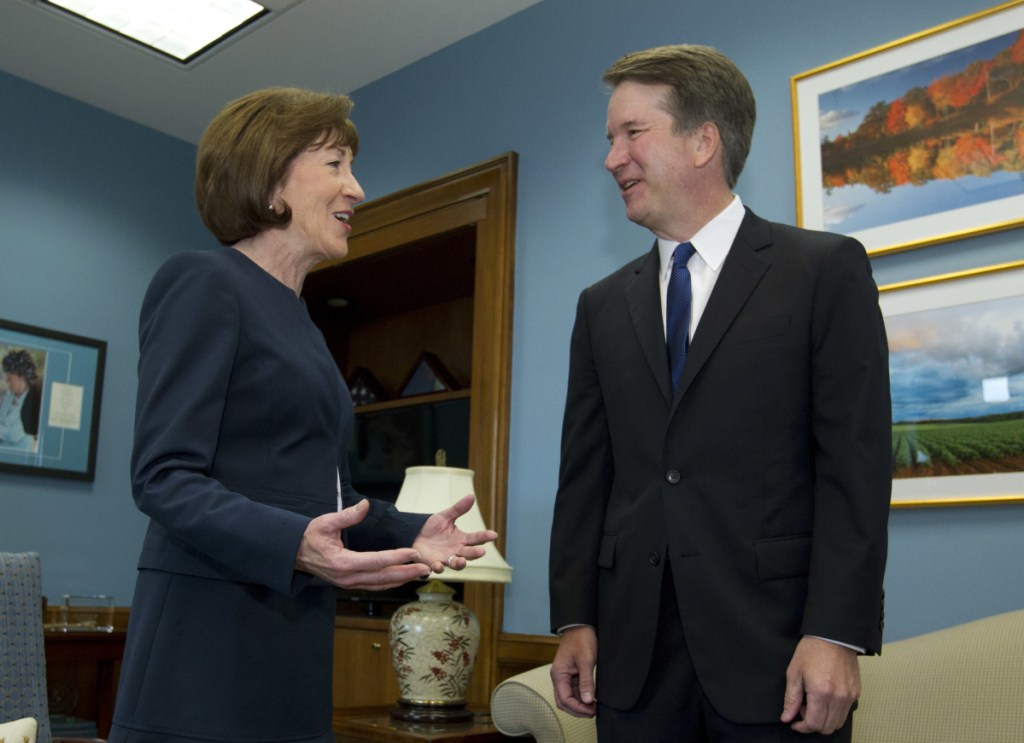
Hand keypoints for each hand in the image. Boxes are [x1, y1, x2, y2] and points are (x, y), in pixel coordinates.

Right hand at [295, 500, 429, 589]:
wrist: (294, 553)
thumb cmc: (310, 536)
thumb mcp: (326, 522)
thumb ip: (347, 515)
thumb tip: (365, 505)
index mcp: (342, 562)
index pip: (376, 561)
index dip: (397, 557)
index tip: (414, 552)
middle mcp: (347, 577)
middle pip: (383, 577)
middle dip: (406, 572)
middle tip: (425, 567)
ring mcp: (349, 583)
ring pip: (380, 584)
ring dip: (401, 579)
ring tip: (420, 572)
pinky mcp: (350, 584)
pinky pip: (374, 585)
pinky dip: (391, 582)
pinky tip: (403, 577)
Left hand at [411, 493, 497, 573]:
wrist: (415, 535)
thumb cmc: (432, 527)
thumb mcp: (445, 516)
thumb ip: (458, 509)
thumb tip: (471, 496)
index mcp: (461, 539)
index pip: (476, 538)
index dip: (485, 537)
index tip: (493, 534)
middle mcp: (456, 550)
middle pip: (469, 554)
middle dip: (475, 553)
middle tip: (481, 552)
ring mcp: (446, 558)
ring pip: (456, 564)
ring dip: (459, 564)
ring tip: (461, 561)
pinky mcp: (433, 563)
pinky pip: (438, 568)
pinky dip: (438, 568)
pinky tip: (438, 565)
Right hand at [551, 625, 597, 717]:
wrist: (580, 626)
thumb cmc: (581, 640)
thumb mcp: (586, 661)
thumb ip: (586, 681)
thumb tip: (588, 701)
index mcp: (558, 674)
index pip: (564, 699)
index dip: (578, 708)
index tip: (591, 711)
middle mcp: (558, 677)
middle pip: (563, 702)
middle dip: (577, 710)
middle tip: (593, 712)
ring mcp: (563, 676)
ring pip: (568, 697)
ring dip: (579, 705)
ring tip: (594, 707)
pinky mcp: (570, 675)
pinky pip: (572, 691)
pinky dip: (580, 697)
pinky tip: (591, 699)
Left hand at [781, 636, 859, 734]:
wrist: (833, 636)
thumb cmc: (812, 650)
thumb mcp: (794, 673)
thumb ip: (791, 698)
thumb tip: (787, 717)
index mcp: (821, 692)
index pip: (813, 724)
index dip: (802, 727)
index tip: (794, 723)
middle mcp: (838, 697)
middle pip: (827, 728)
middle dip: (812, 724)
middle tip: (803, 709)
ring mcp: (850, 696)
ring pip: (838, 723)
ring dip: (824, 720)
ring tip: (814, 704)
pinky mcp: (856, 692)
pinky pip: (846, 712)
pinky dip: (835, 712)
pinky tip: (825, 699)